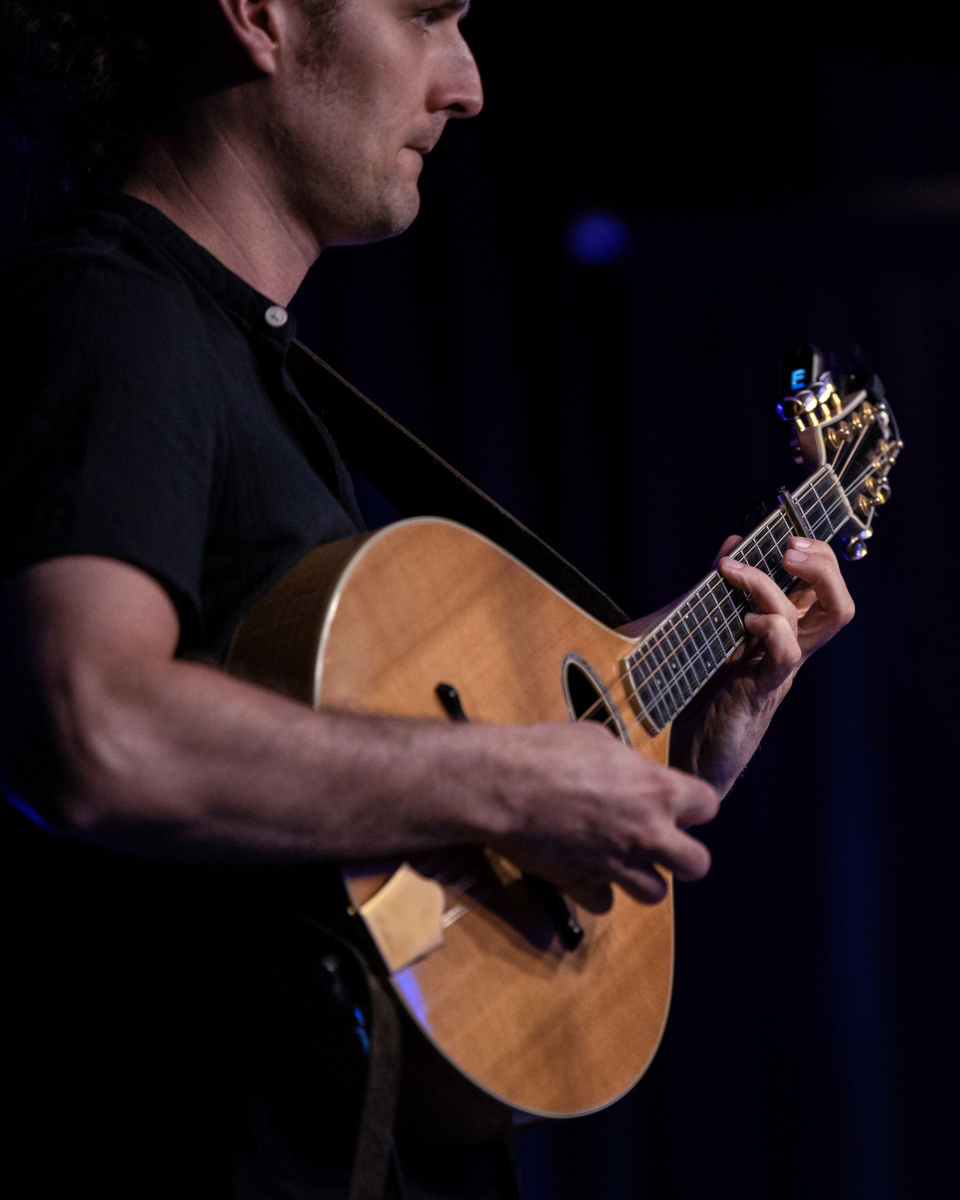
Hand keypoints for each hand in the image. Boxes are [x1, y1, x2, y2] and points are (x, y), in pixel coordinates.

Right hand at [482, 720, 718, 911]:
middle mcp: (646, 832)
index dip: (694, 805)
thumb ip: (626, 763)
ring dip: (642, 877)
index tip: (680, 805)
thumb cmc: (544, 751)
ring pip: (656, 894)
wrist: (499, 784)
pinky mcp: (582, 885)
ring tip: (622, 858)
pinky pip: (605, 902)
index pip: (708, 805)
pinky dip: (597, 889)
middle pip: (697, 865)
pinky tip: (584, 869)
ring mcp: (616, 864)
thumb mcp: (596, 738)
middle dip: (683, 855)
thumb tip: (628, 769)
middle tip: (662, 842)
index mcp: (656, 789)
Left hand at [668, 535, 854, 794]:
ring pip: (820, 620)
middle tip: (788, 546)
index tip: (784, 530)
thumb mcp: (704, 631)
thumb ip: (719, 590)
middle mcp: (786, 649)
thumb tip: (733, 540)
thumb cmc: (692, 695)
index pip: (820, 587)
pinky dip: (770, 627)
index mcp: (777, 633)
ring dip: (776, 585)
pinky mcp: (759, 692)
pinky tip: (741, 621)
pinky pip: (787, 653)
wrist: (680, 758)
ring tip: (736, 572)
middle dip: (821, 563)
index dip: (816, 553)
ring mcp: (777, 671)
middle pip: (836, 601)